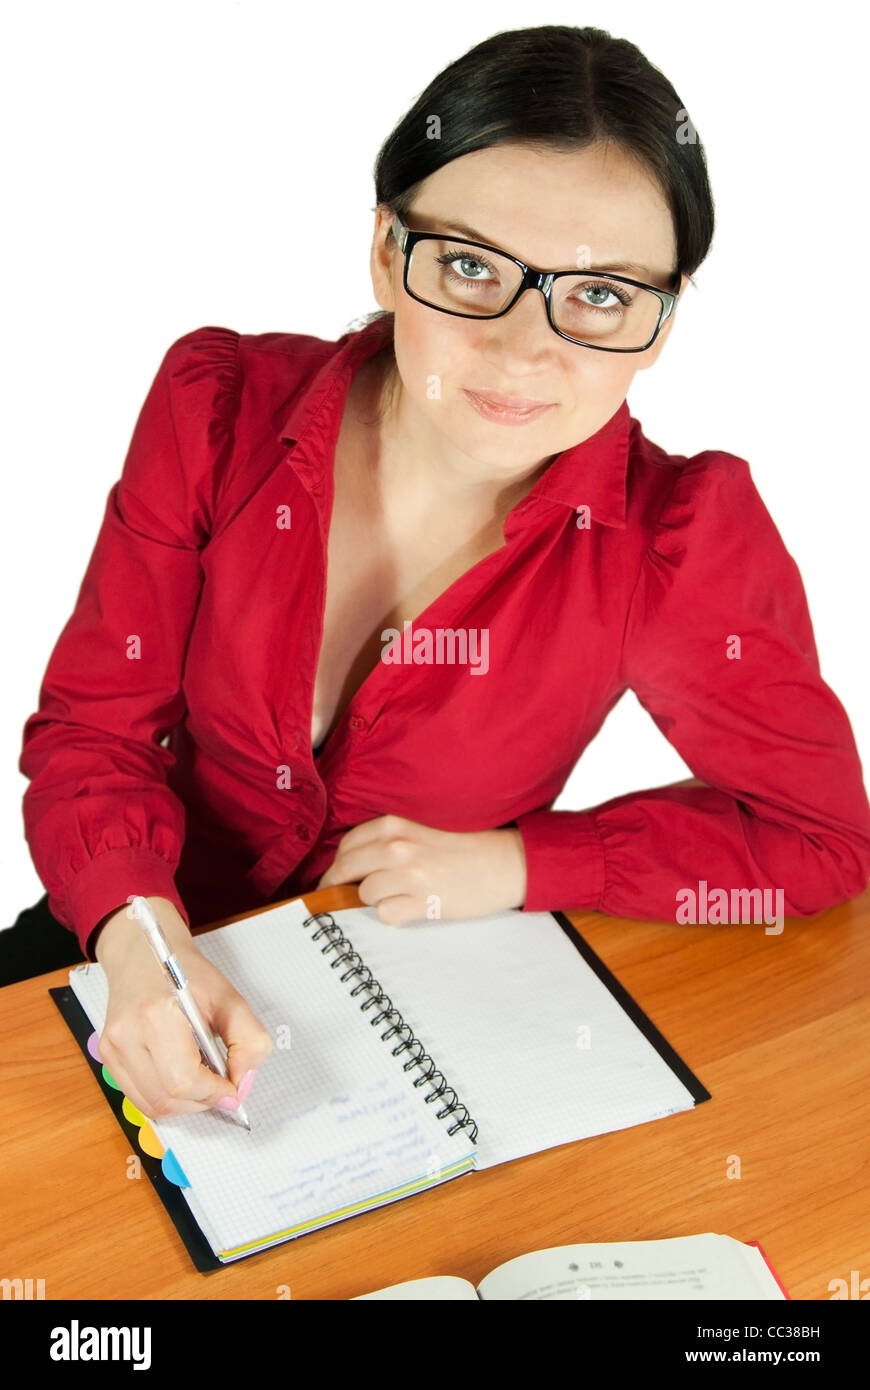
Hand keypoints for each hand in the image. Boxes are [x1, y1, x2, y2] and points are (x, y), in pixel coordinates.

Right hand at [94, 897, 272, 1123]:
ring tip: (202, 1078)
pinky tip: (181, 1076)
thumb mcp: (229, 998)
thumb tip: (243, 1084)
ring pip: (152, 1105)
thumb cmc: (185, 973)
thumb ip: (248, 1040)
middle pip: (167, 1099)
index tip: (233, 1089)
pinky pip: (138, 1097)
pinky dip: (166, 1097)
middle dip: (202, 1101)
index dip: (214, 1093)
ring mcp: (112, 1048)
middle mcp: (127, 1034)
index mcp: (157, 1014)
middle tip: (221, 1084)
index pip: (184, 1080)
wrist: (144, 954)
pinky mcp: (107, 1056)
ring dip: (185, 1104)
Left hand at [316, 816, 526, 924]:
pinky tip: (411, 907)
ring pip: (364, 894)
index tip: (338, 874)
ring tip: (397, 896)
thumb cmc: (469, 844)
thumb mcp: (424, 827)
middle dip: (339, 884)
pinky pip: (386, 914)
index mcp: (396, 823)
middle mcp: (397, 846)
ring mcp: (409, 875)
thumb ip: (390, 837)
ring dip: (374, 899)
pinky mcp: (423, 901)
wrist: (508, 863)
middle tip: (341, 894)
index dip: (339, 862)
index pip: (347, 844)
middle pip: (344, 869)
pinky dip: (393, 914)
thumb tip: (353, 861)